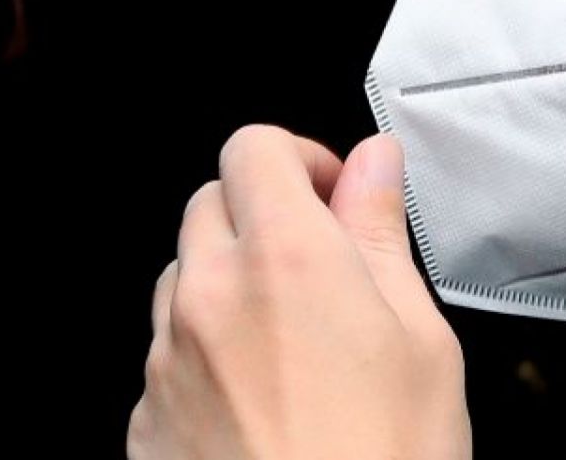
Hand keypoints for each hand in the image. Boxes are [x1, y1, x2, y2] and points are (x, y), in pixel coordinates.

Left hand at [130, 126, 469, 459]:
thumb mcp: (421, 340)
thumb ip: (382, 235)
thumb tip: (373, 164)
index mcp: (285, 259)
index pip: (255, 146)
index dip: (300, 160)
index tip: (334, 196)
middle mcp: (210, 295)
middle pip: (211, 204)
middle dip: (264, 218)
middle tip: (323, 271)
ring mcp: (166, 359)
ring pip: (183, 278)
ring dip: (229, 286)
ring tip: (294, 347)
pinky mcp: (144, 419)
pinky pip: (164, 355)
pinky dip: (204, 357)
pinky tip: (261, 404)